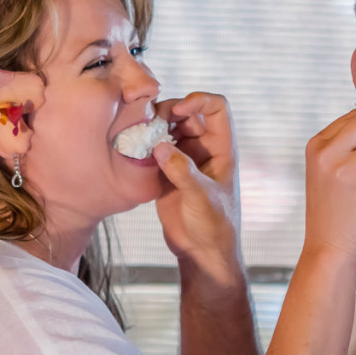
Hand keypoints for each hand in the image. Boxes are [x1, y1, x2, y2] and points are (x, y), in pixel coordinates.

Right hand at [153, 92, 242, 285]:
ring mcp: (184, 160)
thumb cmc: (214, 227)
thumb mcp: (201, 198)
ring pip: (168, 129)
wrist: (201, 253)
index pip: (217, 108)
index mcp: (222, 149)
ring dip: (154, 127)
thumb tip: (160, 146)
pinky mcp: (166, 172)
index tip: (178, 111)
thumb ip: (182, 171)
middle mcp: (203, 149)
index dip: (198, 101)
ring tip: (139, 135)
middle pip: (187, 113)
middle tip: (151, 122)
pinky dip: (144, 145)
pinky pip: (154, 148)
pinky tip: (134, 150)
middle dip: (169, 111)